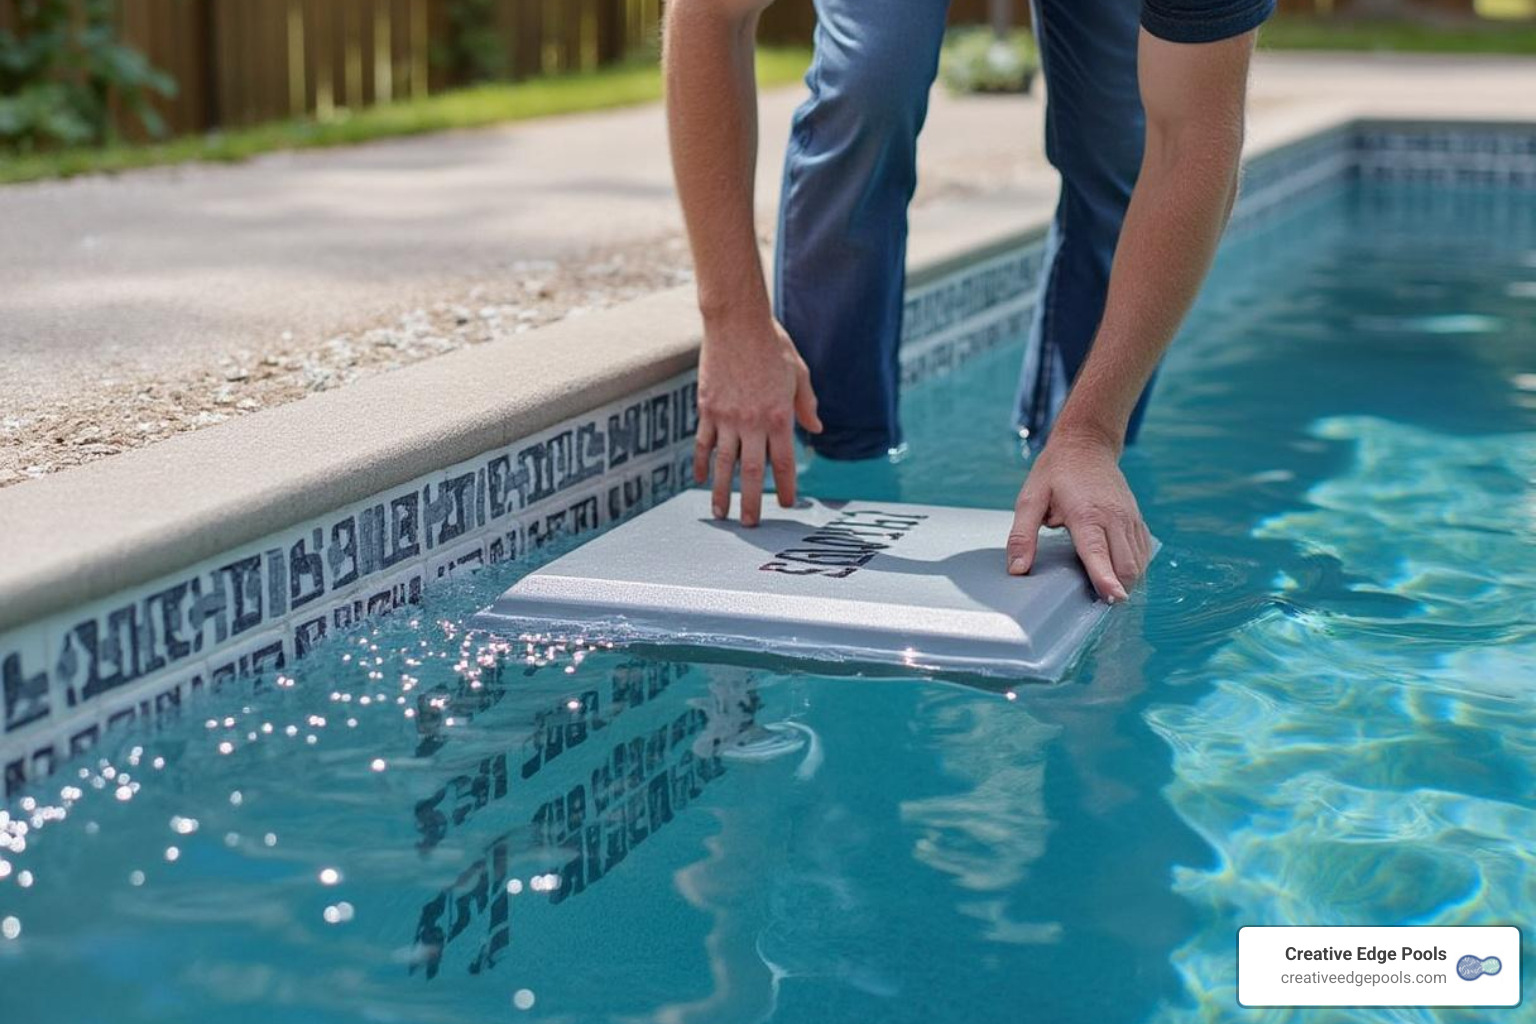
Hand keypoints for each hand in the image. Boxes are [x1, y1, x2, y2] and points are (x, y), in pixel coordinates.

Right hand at [694, 313, 821, 525]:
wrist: (736, 322)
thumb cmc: (772, 345)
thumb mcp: (798, 373)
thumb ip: (806, 403)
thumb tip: (816, 429)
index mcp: (779, 416)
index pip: (784, 462)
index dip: (786, 487)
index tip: (788, 505)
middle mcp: (752, 422)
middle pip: (751, 472)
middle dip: (751, 501)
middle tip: (750, 526)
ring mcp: (726, 417)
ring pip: (724, 464)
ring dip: (722, 492)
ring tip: (720, 514)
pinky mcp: (707, 408)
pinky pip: (704, 443)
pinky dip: (702, 463)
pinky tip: (700, 480)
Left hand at [1005, 431, 1152, 602]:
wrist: (1086, 445)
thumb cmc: (1056, 471)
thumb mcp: (1030, 499)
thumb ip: (1022, 536)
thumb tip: (1017, 569)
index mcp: (1086, 513)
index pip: (1099, 553)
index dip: (1106, 579)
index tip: (1112, 599)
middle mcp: (1114, 517)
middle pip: (1126, 565)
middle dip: (1117, 589)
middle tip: (1098, 606)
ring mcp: (1129, 518)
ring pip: (1139, 562)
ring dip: (1127, 581)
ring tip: (1107, 593)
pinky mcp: (1137, 519)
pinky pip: (1143, 552)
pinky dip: (1134, 568)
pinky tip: (1118, 573)